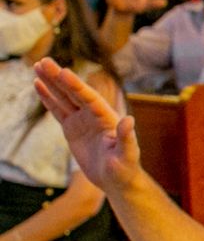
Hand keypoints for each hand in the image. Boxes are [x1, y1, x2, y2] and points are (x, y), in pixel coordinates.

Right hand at [33, 60, 140, 191]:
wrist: (117, 180)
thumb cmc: (125, 169)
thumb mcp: (127, 155)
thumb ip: (127, 138)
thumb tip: (129, 120)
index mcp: (106, 117)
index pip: (89, 98)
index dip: (76, 86)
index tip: (63, 72)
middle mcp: (94, 115)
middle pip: (73, 92)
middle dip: (59, 77)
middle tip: (44, 61)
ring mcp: (82, 120)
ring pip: (63, 97)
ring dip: (51, 82)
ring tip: (37, 66)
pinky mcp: (72, 128)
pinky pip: (57, 110)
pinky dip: (48, 98)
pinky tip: (38, 84)